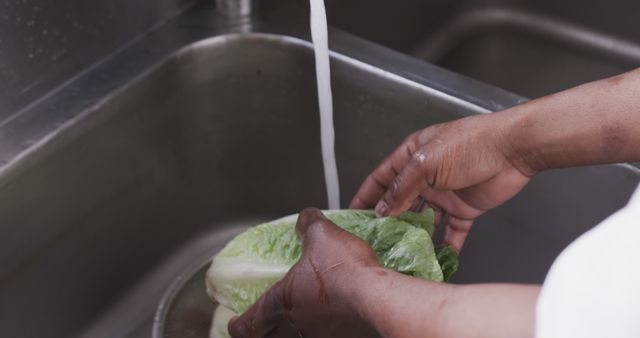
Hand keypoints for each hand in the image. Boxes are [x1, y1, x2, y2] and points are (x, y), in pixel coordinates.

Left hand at [228, 208, 381, 337]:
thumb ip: (309, 225)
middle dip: (262, 334)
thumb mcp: (322, 235)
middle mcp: (296, 327)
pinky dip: (322, 332)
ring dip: (292, 333)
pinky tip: (331, 323)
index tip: (236, 323)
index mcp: (281, 303)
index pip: (247, 325)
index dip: (238, 325)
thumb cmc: (343, 269)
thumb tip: (305, 220)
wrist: (377, 299)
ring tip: (297, 323)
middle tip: (263, 327)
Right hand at [350, 113, 532, 251]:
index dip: (366, 196)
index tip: (353, 214)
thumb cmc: (470, 144)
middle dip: (388, 221)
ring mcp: (445, 193)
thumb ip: (402, 187)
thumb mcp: (427, 163)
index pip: (381, 179)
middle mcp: (425, 176)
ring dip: (414, 236)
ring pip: (424, 220)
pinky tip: (438, 257)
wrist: (513, 150)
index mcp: (412, 158)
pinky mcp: (465, 207)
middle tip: (375, 240)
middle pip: (400, 202)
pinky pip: (451, 230)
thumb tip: (383, 209)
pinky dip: (446, 244)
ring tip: (402, 253)